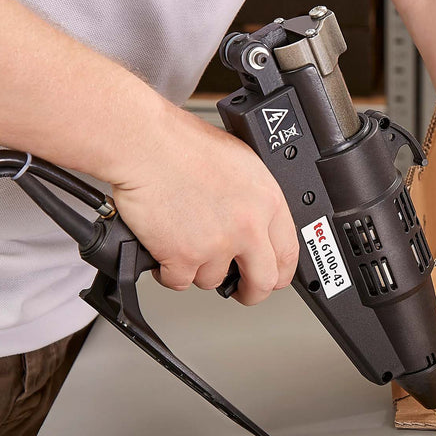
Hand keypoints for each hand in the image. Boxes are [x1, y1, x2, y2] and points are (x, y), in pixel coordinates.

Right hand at [111, 105, 298, 304]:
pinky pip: (180, 282)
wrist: (146, 144)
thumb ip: (253, 198)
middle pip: (263, 281)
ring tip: (186, 245)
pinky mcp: (183, 256)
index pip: (289, 252)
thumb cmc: (182, 143)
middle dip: (252, 292)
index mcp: (267, 201)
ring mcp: (217, 244)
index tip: (273, 275)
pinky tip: (165, 253)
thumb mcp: (240, 163)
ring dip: (199, 270)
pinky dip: (170, 273)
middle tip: (242, 290)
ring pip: (214, 281)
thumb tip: (256, 221)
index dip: (281, 271)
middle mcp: (247, 226)